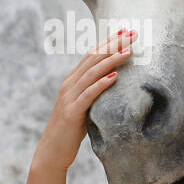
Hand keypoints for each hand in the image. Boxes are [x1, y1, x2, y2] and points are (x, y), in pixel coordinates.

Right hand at [32, 29, 135, 173]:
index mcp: (72, 81)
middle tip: (132, 33)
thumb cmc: (70, 131)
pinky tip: (115, 76)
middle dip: (113, 44)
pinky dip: (101, 84)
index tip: (125, 31)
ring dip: (111, 60)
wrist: (52, 152)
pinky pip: (88, 95)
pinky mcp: (72, 112)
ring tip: (128, 51)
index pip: (92, 55)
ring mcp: (69, 97)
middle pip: (93, 59)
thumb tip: (115, 83)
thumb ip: (94, 93)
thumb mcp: (84, 107)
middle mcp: (69, 84)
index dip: (108, 41)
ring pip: (92, 73)